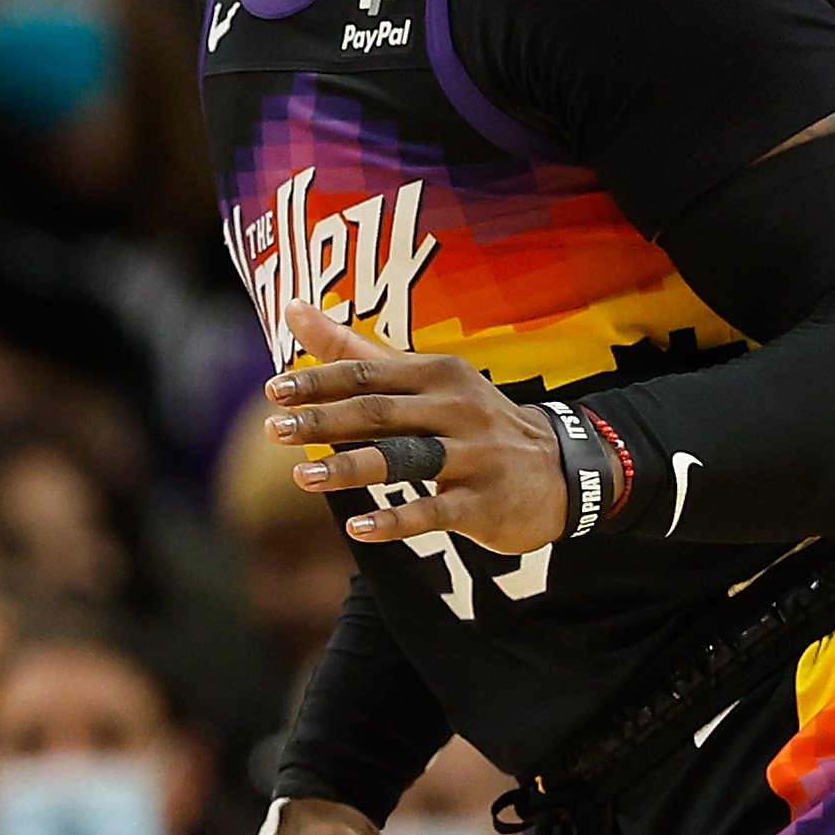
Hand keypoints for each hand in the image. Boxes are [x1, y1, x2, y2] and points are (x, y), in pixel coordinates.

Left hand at [258, 295, 567, 553]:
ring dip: (352, 468)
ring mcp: (475, 456)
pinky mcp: (485, 501)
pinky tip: (357, 527)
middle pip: (382, 413)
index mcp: (438, 375)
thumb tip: (291, 307)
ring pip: (406, 459)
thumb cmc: (469, 421)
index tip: (273, 391)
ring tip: (301, 477)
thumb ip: (355, 351)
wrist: (560, 470)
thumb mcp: (422, 380)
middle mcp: (457, 410)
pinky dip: (396, 519)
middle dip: (326, 421)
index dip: (321, 382)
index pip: (370, 375)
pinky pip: (435, 510)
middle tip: (274, 430)